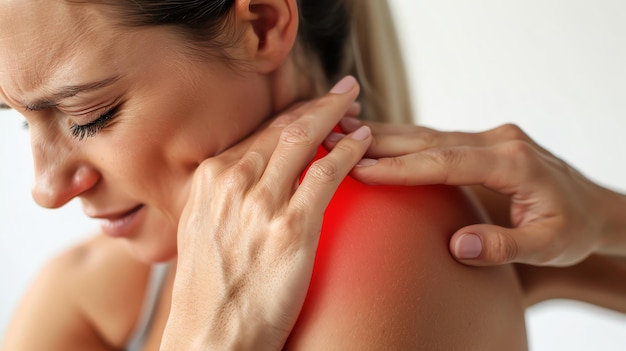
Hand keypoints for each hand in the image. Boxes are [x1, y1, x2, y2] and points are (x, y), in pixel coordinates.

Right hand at [160, 77, 371, 349]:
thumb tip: (249, 182)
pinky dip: (350, 151)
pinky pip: (327, 173)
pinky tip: (365, 141)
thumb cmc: (209, 290)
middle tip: (345, 91)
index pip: (260, 131)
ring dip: (337, 117)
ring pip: (306, 139)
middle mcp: (232, 181)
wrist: (210, 335)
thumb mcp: (202, 230)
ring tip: (358, 106)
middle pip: (284, 127)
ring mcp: (261, 202)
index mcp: (210, 178)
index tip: (313, 106)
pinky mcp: (291, 226)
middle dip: (319, 104)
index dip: (293, 114)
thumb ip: (224, 198)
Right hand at [328, 120, 625, 266]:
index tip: (361, 169)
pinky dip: (402, 139)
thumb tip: (457, 247)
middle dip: (378, 140)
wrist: (592, 208)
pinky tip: (374, 138)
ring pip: (427, 133)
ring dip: (384, 134)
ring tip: (341, 131)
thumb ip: (504, 246)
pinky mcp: (483, 142)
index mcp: (512, 162)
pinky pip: (435, 138)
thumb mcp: (548, 245)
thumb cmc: (572, 228)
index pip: (444, 160)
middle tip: (332, 138)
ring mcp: (490, 137)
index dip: (400, 167)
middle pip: (428, 138)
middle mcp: (498, 141)